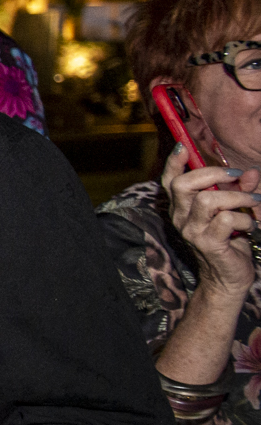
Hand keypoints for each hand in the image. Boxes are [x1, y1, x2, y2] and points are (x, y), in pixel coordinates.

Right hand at [162, 144, 258, 294]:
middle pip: (185, 184)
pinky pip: (228, 219)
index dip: (174, 162)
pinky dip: (247, 218)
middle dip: (215, 174)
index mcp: (183, 207)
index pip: (170, 181)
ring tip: (254, 202)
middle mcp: (181, 218)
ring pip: (210, 200)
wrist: (228, 278)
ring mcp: (192, 231)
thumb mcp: (235, 210)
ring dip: (239, 197)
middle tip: (238, 176)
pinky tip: (251, 225)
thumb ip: (240, 189)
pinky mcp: (208, 243)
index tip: (183, 146)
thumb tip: (251, 173)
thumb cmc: (230, 241)